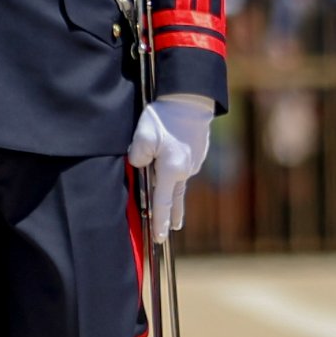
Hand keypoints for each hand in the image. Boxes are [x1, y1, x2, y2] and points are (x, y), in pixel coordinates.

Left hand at [128, 95, 211, 237]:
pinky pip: (184, 167)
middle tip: (170, 231)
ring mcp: (194, 161)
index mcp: (171, 170)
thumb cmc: (166, 116)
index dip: (159, 222)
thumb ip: (137, 156)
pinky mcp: (198, 152)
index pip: (162, 203)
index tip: (159, 238)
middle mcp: (185, 170)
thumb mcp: (143, 135)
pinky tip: (173, 166)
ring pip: (179, 181)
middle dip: (172, 216)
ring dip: (173, 193)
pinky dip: (177, 172)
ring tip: (174, 208)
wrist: (191, 98)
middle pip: (175, 198)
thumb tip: (139, 165)